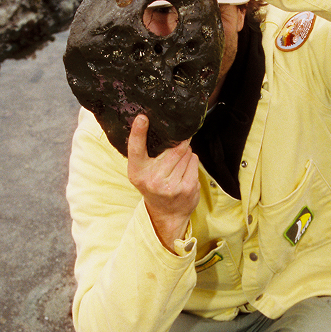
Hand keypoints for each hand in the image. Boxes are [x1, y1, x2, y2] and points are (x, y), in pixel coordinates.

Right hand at [125, 115, 199, 250]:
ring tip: (178, 164)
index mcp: (137, 173)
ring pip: (186, 153)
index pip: (136, 149)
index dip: (138, 132)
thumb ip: (144, 154)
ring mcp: (171, 185)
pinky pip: (194, 162)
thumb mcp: (141, 172)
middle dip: (178, 145)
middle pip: (173, 148)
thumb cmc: (153, 186)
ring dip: (186, 153)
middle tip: (175, 148)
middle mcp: (152, 179)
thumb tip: (150, 124)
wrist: (167, 213)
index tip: (142, 118)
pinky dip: (192, 162)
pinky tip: (185, 171)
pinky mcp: (187, 188)